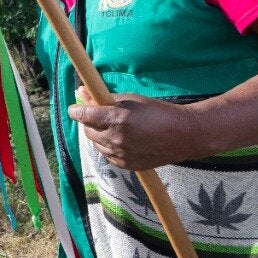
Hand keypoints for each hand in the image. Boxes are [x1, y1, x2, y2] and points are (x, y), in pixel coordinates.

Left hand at [68, 86, 207, 170]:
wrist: (183, 135)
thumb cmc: (158, 111)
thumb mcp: (131, 99)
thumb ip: (105, 98)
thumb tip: (82, 92)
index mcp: (116, 119)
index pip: (84, 115)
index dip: (76, 110)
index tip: (74, 108)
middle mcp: (115, 139)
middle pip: (88, 130)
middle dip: (88, 122)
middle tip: (96, 114)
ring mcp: (120, 155)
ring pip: (97, 144)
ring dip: (98, 134)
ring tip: (111, 126)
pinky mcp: (127, 165)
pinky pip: (108, 155)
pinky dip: (108, 146)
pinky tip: (119, 139)